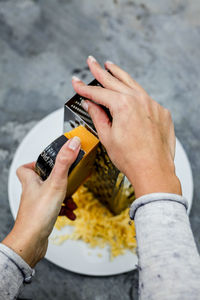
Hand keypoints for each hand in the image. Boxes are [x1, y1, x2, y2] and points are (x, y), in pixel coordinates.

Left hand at [2, 136, 80, 266]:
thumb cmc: (38, 214)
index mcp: (31, 181)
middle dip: (58, 181)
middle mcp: (32, 192)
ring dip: (64, 197)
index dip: (35, 163)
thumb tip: (73, 143)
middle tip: (68, 180)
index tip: (48, 161)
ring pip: (51, 196)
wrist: (31, 242)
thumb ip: (65, 162)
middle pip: (42, 181)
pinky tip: (70, 213)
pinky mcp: (42, 216)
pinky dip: (64, 210)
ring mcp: (37, 205)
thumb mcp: (55, 183)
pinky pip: (55, 210)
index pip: (25, 168)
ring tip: (71, 200)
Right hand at [72, 56, 181, 197]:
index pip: (99, 92)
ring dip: (120, 75)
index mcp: (123, 105)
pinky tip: (129, 91)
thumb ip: (98, 116)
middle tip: (91, 61)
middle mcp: (140, 100)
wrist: (154, 171)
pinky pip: (146, 98)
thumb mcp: (107, 136)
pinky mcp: (161, 112)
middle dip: (100, 71)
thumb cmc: (131, 158)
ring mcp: (153, 105)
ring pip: (133, 85)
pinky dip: (135, 93)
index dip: (85, 88)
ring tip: (110, 66)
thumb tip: (90, 104)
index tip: (76, 83)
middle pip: (115, 81)